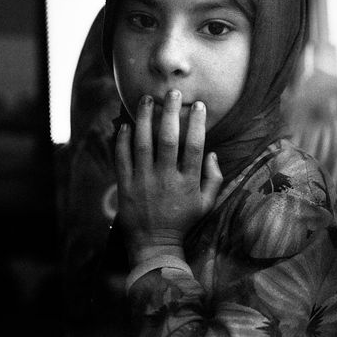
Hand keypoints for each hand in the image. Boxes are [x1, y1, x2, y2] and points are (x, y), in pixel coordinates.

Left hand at [114, 90, 222, 265]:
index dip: (197, 123)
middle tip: (172, 92)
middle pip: (167, 139)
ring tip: (146, 98)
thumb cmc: (183, 222)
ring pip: (142, 143)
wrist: (154, 244)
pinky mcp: (126, 185)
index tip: (198, 105)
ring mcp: (143, 181)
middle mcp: (165, 179)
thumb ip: (214, 179)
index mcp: (187, 182)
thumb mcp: (206, 204)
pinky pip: (122, 157)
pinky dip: (123, 139)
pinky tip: (127, 124)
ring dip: (144, 118)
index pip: (194, 146)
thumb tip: (213, 154)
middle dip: (170, 112)